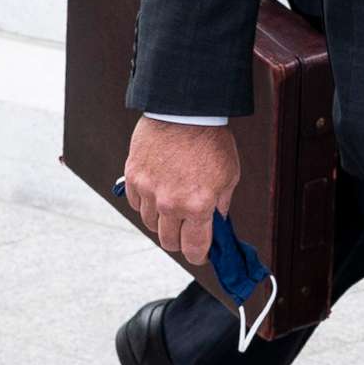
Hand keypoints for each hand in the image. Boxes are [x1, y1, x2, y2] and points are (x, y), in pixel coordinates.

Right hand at [122, 118, 240, 266]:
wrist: (185, 108)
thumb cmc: (210, 138)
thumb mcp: (230, 174)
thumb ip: (222, 203)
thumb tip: (217, 221)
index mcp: (197, 206)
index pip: (194, 248)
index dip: (198, 256)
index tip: (200, 254)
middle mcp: (170, 203)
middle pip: (168, 241)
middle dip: (180, 241)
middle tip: (186, 231)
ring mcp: (148, 190)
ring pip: (150, 223)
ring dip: (161, 220)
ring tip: (172, 205)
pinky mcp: (133, 176)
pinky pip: (135, 203)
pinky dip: (144, 202)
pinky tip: (156, 190)